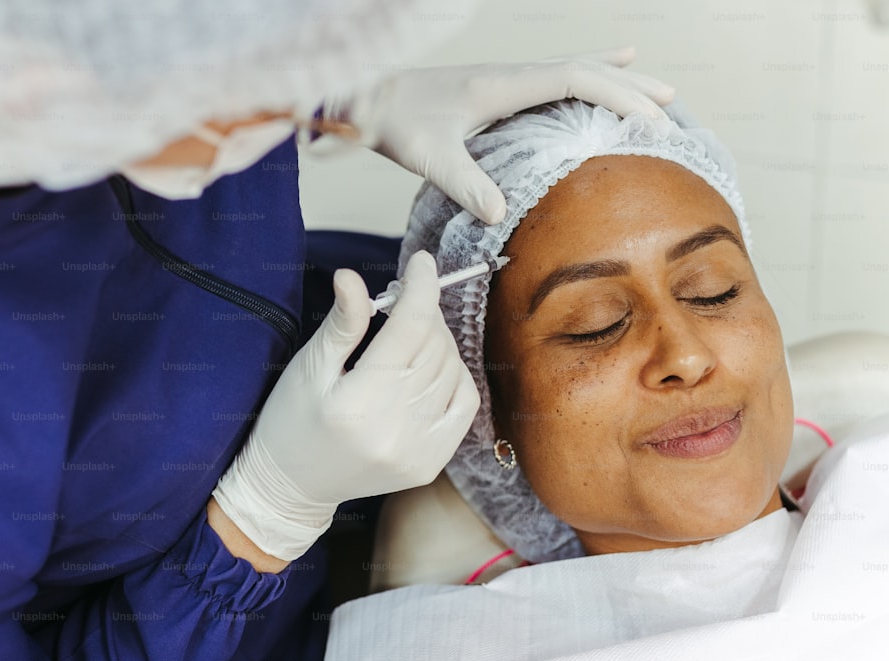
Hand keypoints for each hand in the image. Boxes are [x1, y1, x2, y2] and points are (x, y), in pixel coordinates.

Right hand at [212, 251, 479, 561]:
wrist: (292, 486)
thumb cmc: (291, 421)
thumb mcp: (309, 367)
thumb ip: (342, 323)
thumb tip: (353, 276)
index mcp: (360, 400)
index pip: (410, 327)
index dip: (421, 287)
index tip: (422, 261)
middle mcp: (395, 428)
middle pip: (435, 346)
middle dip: (425, 311)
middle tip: (403, 300)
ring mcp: (419, 450)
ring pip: (453, 371)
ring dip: (439, 342)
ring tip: (410, 336)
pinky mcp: (431, 463)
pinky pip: (464, 404)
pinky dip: (455, 375)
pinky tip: (430, 367)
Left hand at [329, 47, 673, 223]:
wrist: (366, 96)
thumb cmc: (395, 122)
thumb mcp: (429, 156)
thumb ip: (465, 183)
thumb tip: (502, 215)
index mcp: (502, 86)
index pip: (573, 80)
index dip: (616, 95)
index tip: (649, 120)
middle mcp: (511, 75)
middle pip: (585, 70)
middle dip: (631, 89)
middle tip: (672, 110)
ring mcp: (506, 78)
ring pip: (575, 69)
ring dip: (617, 79)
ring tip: (660, 91)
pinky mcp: (498, 87)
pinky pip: (554, 76)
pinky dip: (588, 72)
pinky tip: (607, 66)